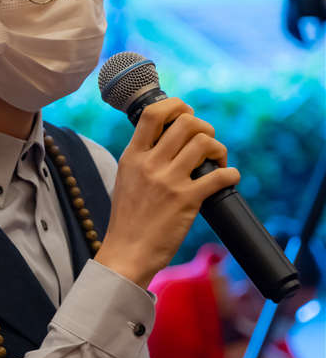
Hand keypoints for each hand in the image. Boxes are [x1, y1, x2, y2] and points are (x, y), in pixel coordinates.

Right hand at [95, 98, 240, 288]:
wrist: (127, 252)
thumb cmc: (128, 219)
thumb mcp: (125, 180)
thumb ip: (142, 159)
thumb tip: (166, 142)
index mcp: (132, 156)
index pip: (153, 114)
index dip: (177, 106)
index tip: (186, 115)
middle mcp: (149, 164)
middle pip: (186, 123)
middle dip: (205, 128)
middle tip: (207, 144)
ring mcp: (168, 181)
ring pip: (204, 143)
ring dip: (219, 149)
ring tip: (217, 162)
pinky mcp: (187, 200)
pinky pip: (220, 175)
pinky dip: (231, 174)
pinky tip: (228, 179)